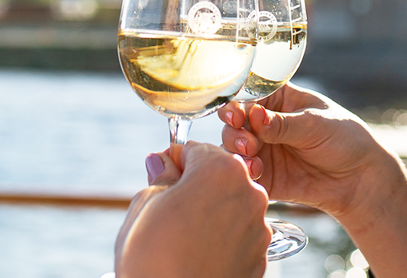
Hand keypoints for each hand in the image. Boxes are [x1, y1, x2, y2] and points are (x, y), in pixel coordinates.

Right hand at [115, 142, 271, 277]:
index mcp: (222, 170)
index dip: (174, 161)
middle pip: (219, 175)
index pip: (196, 149)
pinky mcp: (261, 257)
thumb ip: (160, 177)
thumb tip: (160, 162)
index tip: (160, 174)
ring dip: (210, 211)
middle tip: (167, 207)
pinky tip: (198, 252)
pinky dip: (221, 237)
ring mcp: (259, 227)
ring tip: (181, 235)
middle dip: (195, 185)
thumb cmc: (154, 257)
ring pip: (230, 205)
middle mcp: (250, 193)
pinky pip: (239, 234)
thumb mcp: (145, 206)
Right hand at [219, 82, 393, 217]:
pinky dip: (244, 172)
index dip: (236, 104)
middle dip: (235, 130)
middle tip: (247, 142)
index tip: (236, 115)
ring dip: (236, 150)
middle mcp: (264, 122)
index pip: (247, 96)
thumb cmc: (344, 138)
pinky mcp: (264, 175)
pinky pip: (244, 172)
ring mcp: (262, 149)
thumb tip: (254, 116)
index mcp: (278, 99)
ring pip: (233, 147)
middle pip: (234, 121)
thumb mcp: (315, 124)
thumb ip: (283, 124)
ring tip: (251, 156)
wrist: (359, 178)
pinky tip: (255, 172)